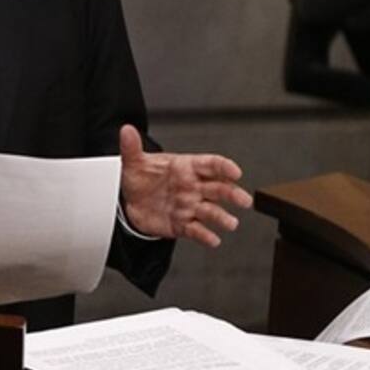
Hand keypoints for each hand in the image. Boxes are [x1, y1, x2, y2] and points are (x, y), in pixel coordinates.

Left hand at [119, 124, 252, 247]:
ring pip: (211, 212)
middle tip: (243, 200)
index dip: (224, 167)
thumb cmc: (142, 178)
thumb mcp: (134, 161)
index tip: (234, 172)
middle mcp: (193, 188)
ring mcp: (190, 207)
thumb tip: (125, 130)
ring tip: (230, 223)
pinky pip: (197, 230)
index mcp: (186, 168)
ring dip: (222, 218)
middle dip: (232, 194)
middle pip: (218, 189)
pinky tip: (213, 239)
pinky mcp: (183, 225)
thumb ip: (131, 147)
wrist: (131, 202)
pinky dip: (205, 235)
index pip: (210, 164)